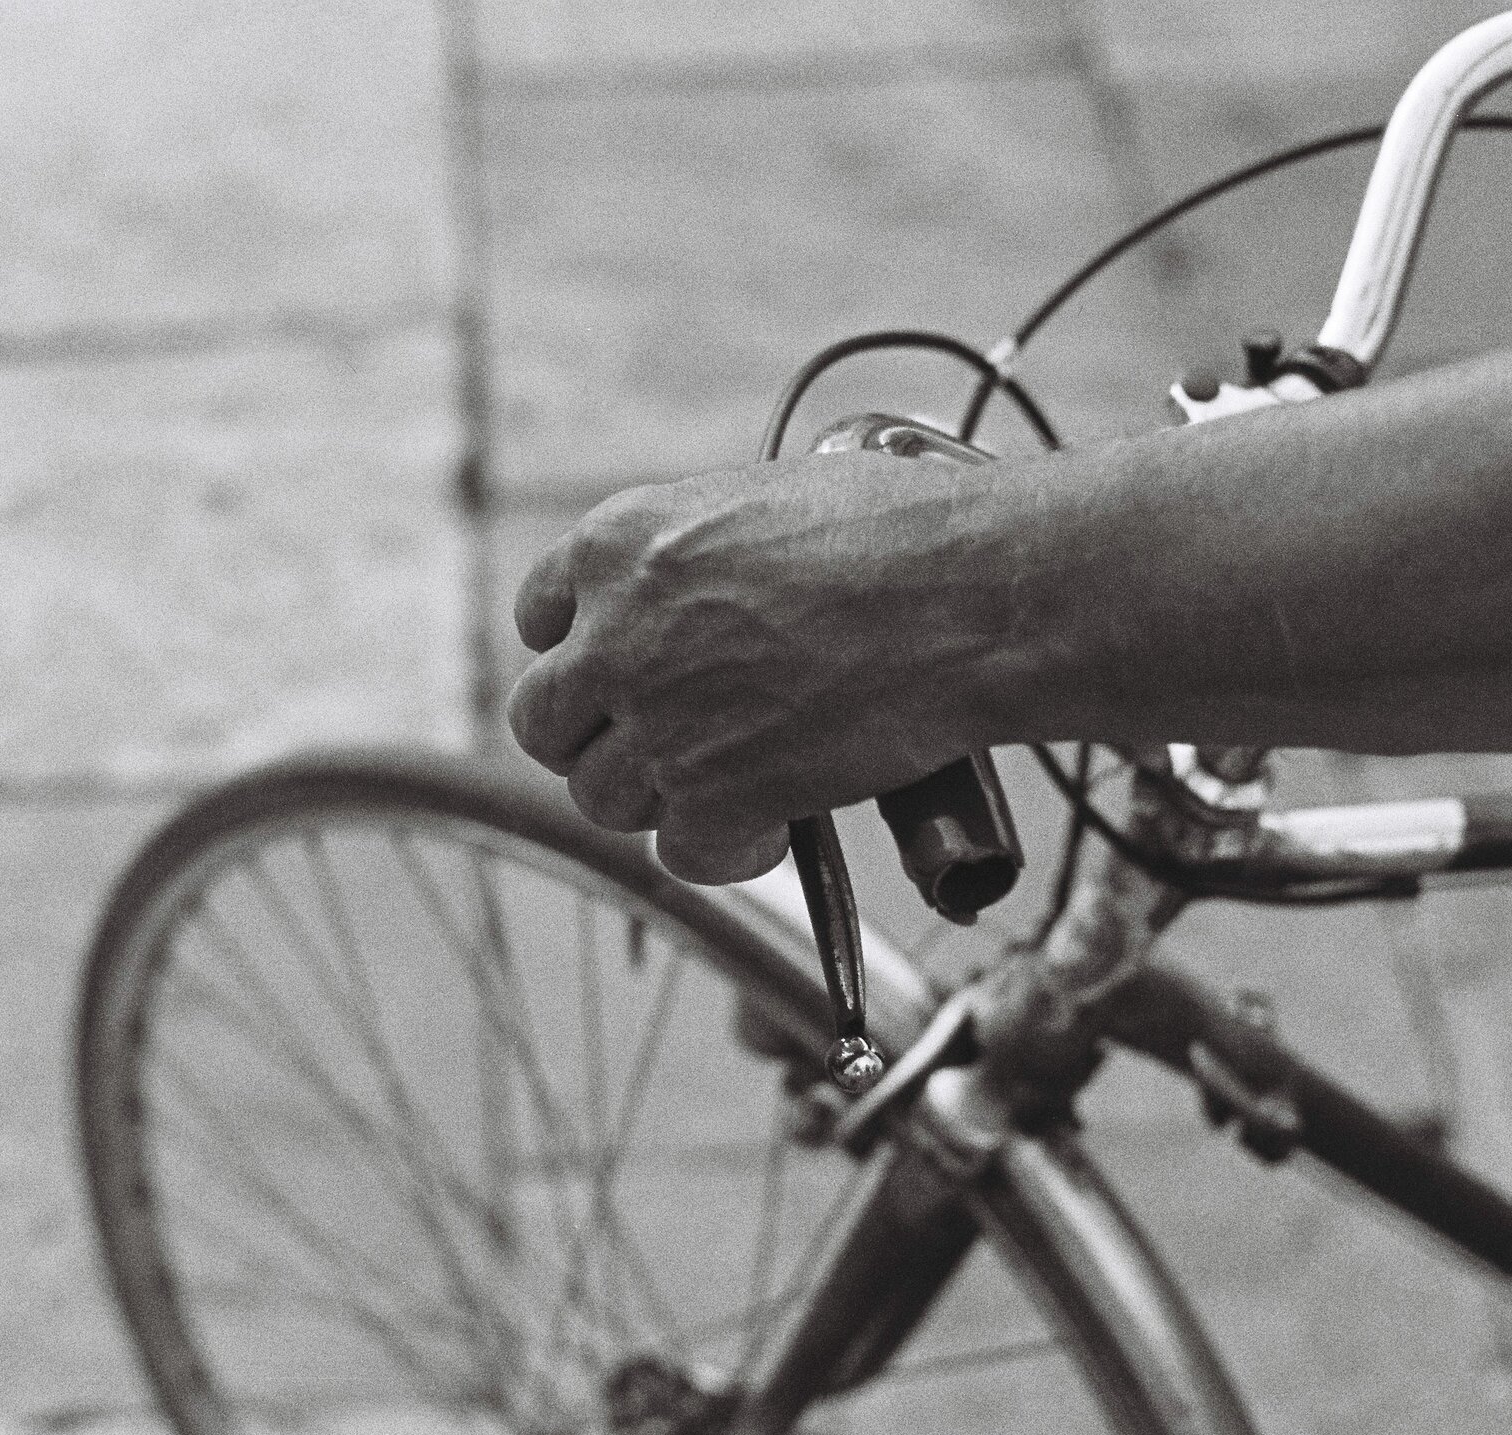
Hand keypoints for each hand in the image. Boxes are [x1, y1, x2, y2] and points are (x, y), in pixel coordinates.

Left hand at [506, 451, 1010, 883]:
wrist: (973, 594)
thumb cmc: (901, 533)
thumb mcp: (758, 504)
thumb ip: (692, 562)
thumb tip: (697, 607)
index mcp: (618, 545)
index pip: (539, 619)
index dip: (580, 654)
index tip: (616, 673)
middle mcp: (615, 635)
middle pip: (546, 721)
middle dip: (596, 738)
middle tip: (659, 742)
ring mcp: (657, 723)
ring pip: (602, 796)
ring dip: (659, 797)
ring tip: (732, 775)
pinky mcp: (712, 800)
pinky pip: (678, 853)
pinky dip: (723, 849)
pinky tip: (771, 822)